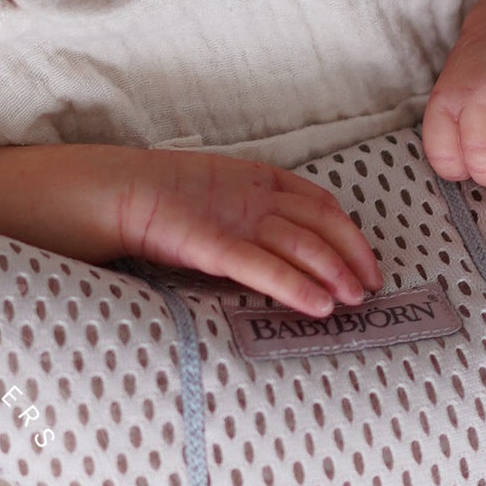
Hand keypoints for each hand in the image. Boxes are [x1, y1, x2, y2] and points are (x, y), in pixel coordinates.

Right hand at [109, 148, 381, 315]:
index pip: (321, 203)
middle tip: (370, 288)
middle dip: (352, 255)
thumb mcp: (218, 202)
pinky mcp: (214, 245)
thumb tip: (287, 251)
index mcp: (259, 180)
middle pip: (322, 223)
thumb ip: (250, 218)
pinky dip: (296, 285)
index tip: (367, 264)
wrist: (115, 193)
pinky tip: (319, 305)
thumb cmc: (162, 202)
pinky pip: (263, 267)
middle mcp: (256, 197)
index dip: (350, 233)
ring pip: (301, 244)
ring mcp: (237, 218)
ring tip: (352, 300)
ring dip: (334, 272)